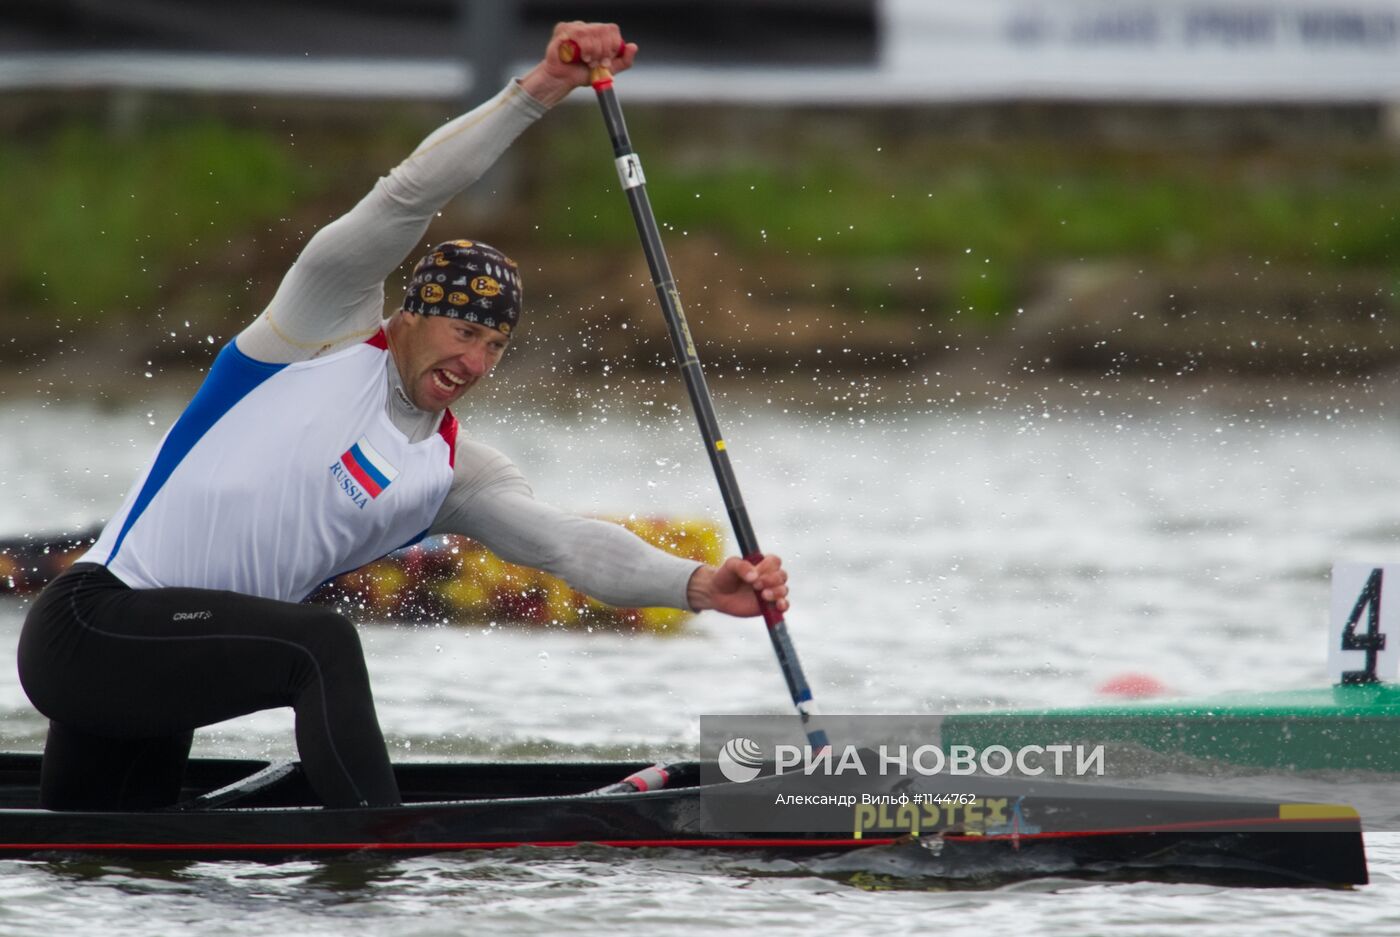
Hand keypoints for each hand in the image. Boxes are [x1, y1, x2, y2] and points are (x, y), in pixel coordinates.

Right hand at [520, 21, 637, 106]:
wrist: (563, 80)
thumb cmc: (583, 74)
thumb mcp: (608, 71)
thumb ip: (624, 61)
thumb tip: (633, 46)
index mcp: (599, 35)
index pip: (612, 30)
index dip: (612, 46)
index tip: (606, 60)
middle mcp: (588, 28)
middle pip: (603, 30)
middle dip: (603, 50)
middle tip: (596, 63)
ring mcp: (575, 27)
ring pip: (591, 31)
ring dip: (593, 50)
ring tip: (588, 61)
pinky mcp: (563, 30)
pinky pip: (578, 33)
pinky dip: (583, 47)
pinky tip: (581, 57)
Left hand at [687, 555, 789, 617]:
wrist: (718, 594)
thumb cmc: (725, 576)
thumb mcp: (730, 565)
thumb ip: (742, 566)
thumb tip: (754, 576)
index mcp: (763, 564)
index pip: (774, 562)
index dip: (767, 567)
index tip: (756, 572)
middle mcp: (770, 577)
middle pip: (781, 576)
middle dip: (771, 580)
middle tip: (756, 585)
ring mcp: (771, 592)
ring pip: (783, 590)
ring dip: (777, 592)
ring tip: (763, 595)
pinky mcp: (769, 606)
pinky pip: (783, 606)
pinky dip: (784, 605)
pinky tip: (779, 606)